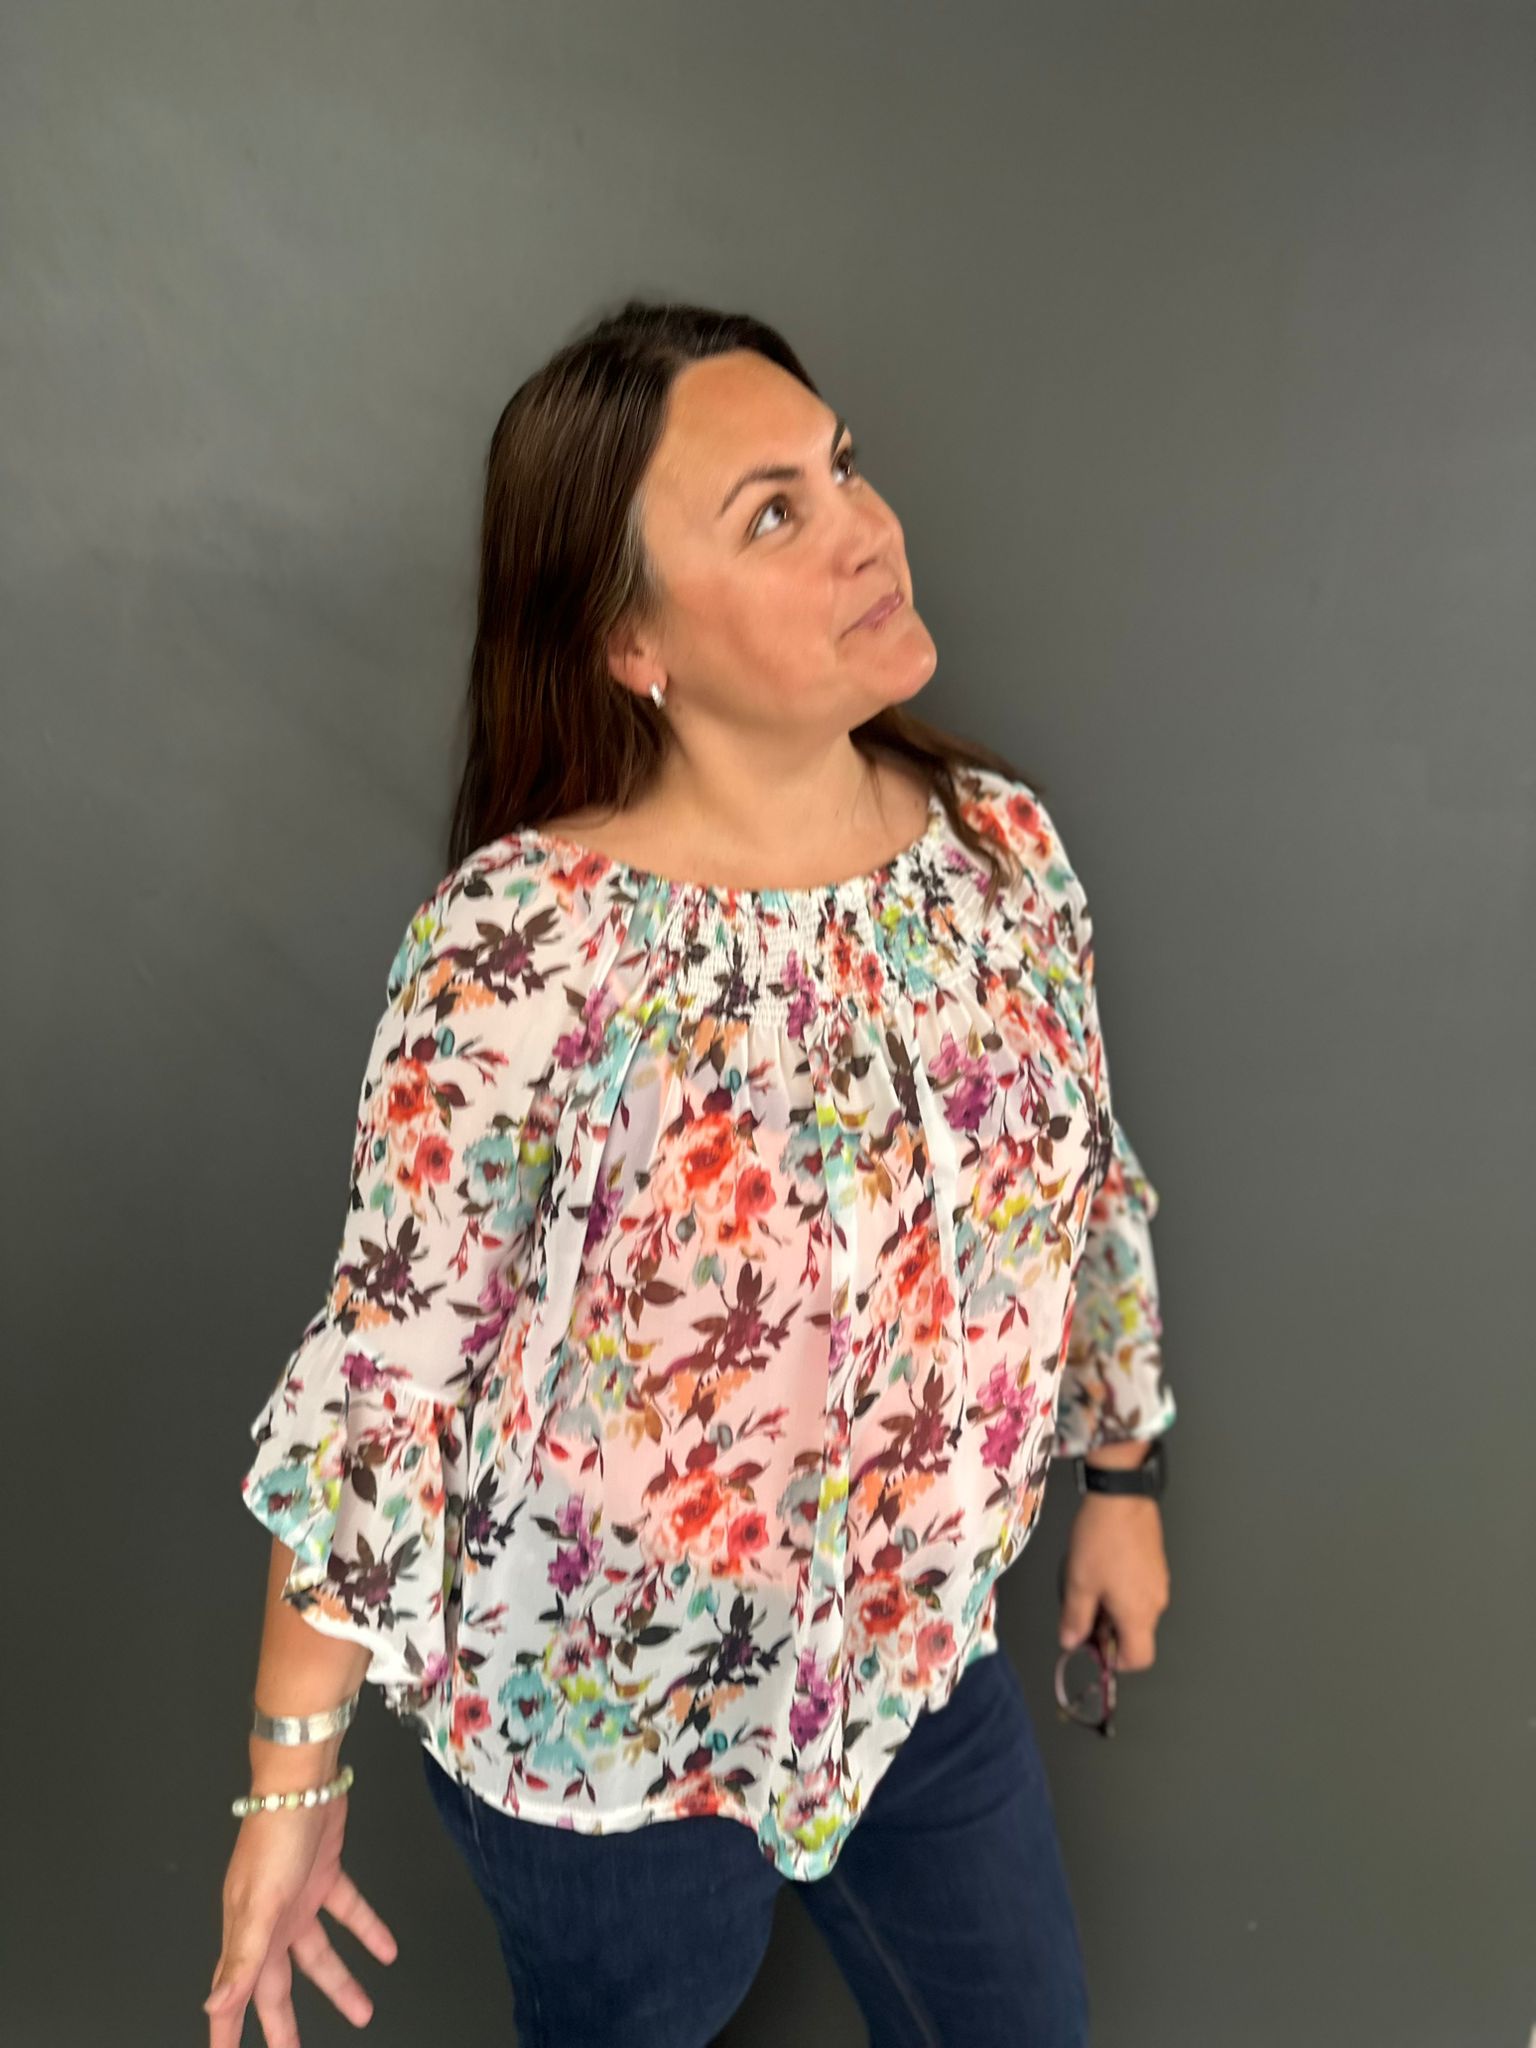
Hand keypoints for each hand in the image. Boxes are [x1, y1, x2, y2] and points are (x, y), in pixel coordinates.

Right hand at [204, 1788, 397, 2043]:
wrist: (303, 1780)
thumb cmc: (273, 1835)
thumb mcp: (257, 1903)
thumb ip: (240, 1957)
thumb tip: (215, 2004)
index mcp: (247, 1933)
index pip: (236, 1996)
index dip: (228, 2031)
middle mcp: (271, 1921)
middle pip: (277, 1986)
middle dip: (284, 2023)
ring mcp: (299, 1900)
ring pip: (318, 1955)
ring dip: (340, 1983)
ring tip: (363, 2011)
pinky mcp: (326, 1876)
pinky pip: (348, 1912)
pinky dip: (367, 1931)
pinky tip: (386, 1949)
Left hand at [1058, 1495, 1169, 1671]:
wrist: (1122, 1495)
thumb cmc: (1101, 1539)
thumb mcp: (1079, 1583)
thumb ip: (1076, 1618)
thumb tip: (1071, 1642)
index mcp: (1139, 1614)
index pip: (1139, 1659)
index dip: (1114, 1660)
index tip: (1092, 1645)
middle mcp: (1156, 1602)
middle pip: (1137, 1635)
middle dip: (1109, 1631)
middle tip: (1083, 1610)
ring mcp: (1160, 1582)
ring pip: (1138, 1612)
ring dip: (1115, 1610)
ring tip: (1090, 1584)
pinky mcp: (1157, 1563)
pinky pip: (1142, 1590)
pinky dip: (1124, 1591)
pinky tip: (1104, 1569)